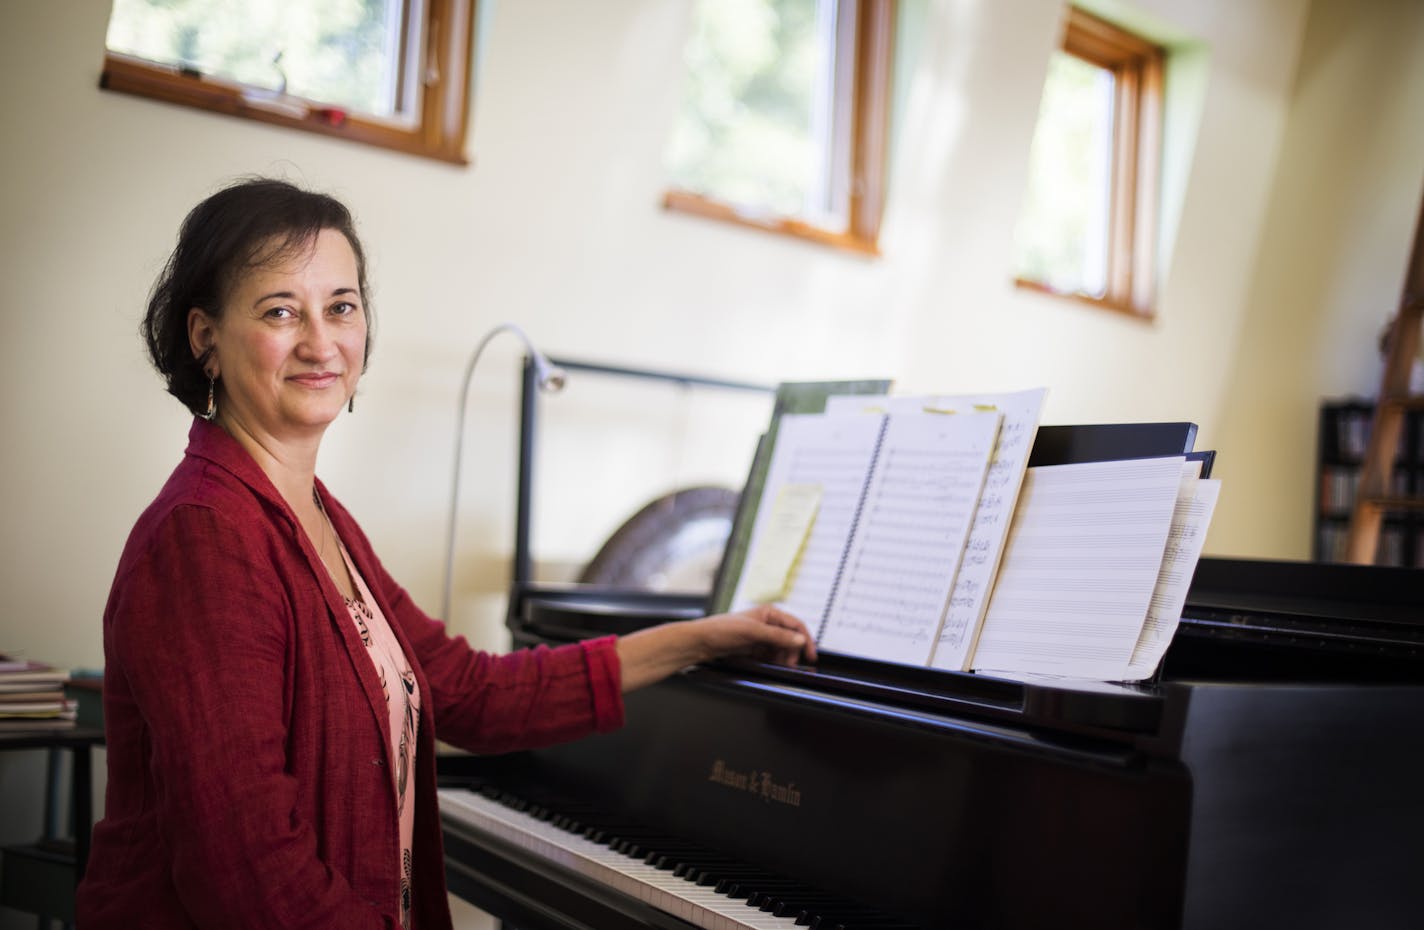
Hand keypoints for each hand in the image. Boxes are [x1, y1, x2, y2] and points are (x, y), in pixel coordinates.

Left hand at [689, 605, 817, 667]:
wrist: (700, 642)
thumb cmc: (721, 630)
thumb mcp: (753, 632)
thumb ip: (778, 636)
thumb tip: (799, 640)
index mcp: (768, 613)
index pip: (795, 625)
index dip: (805, 639)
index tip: (811, 655)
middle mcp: (766, 624)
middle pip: (789, 640)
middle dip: (792, 653)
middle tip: (790, 666)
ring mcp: (760, 637)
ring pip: (781, 650)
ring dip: (783, 659)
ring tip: (780, 668)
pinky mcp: (753, 648)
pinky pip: (770, 656)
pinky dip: (773, 662)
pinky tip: (771, 668)